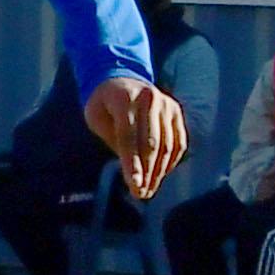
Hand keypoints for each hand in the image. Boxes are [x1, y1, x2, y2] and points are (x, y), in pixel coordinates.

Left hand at [86, 75, 185, 200]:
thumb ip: (113, 139)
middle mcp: (150, 99)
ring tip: (148, 190)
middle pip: (151, 144)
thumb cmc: (104, 104)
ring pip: (167, 146)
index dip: (132, 164)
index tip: (134, 185)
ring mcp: (167, 105)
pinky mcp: (177, 112)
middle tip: (140, 194)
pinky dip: (171, 161)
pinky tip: (160, 175)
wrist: (122, 80)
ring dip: (159, 172)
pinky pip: (178, 142)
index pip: (129, 137)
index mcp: (125, 99)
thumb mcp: (96, 117)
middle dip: (146, 173)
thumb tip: (133, 168)